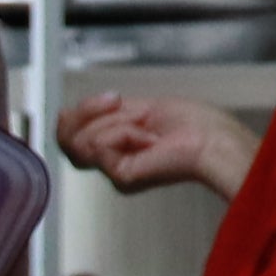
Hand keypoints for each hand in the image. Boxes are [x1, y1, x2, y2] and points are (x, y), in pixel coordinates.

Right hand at [55, 91, 253, 199]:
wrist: (211, 138)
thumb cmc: (192, 124)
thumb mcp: (135, 109)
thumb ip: (100, 115)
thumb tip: (63, 115)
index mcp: (115, 147)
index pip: (68, 135)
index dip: (77, 113)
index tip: (111, 98)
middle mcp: (110, 163)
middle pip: (65, 138)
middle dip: (91, 112)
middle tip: (120, 103)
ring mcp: (114, 172)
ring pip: (80, 141)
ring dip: (115, 121)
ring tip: (144, 126)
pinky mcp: (121, 177)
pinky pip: (101, 145)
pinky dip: (126, 132)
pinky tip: (149, 139)